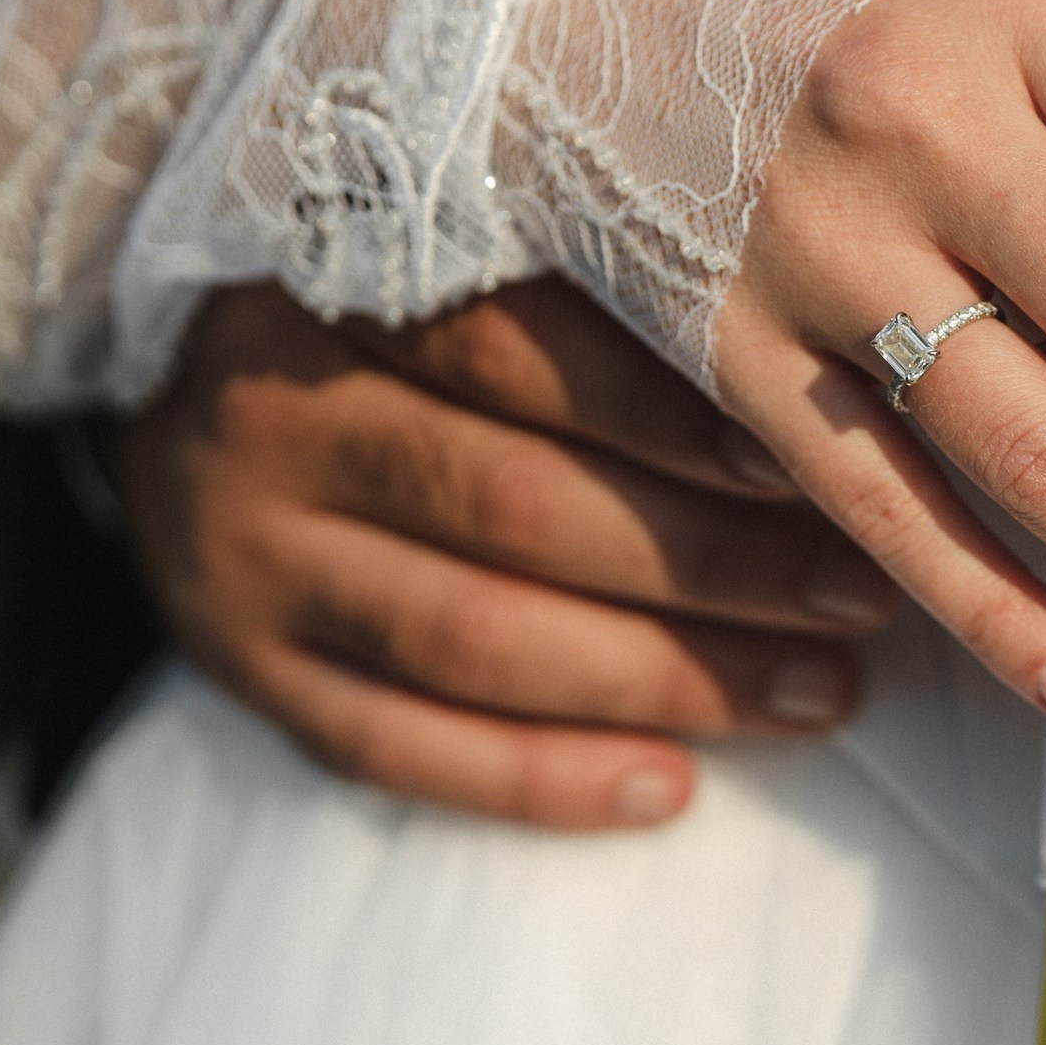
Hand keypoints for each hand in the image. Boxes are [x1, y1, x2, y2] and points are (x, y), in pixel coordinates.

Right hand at [111, 281, 896, 830]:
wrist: (183, 372)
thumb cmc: (398, 299)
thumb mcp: (477, 252)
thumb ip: (611, 290)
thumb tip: (828, 386)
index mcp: (339, 281)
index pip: (525, 352)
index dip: (680, 420)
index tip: (825, 464)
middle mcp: (272, 418)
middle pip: (517, 507)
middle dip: (714, 566)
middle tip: (862, 595)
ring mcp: (242, 553)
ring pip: (474, 640)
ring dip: (668, 680)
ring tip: (825, 692)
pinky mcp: (235, 667)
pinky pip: (396, 749)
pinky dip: (541, 781)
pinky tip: (673, 792)